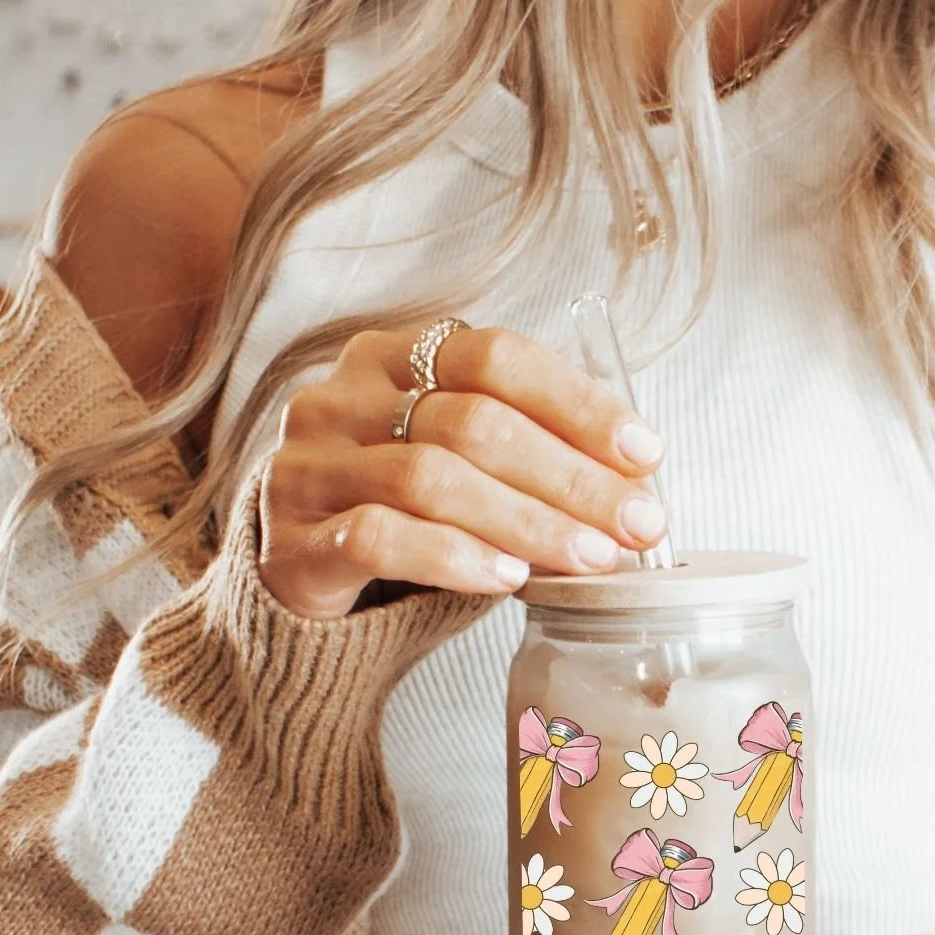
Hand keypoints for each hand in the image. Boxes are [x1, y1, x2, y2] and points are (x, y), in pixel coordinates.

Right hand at [259, 324, 668, 618]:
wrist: (295, 575)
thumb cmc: (402, 511)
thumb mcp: (461, 462)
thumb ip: (530, 455)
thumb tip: (636, 484)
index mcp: (392, 357)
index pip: (495, 356)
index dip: (577, 402)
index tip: (645, 452)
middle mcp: (342, 397)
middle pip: (472, 421)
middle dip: (570, 476)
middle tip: (636, 522)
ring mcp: (309, 465)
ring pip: (431, 479)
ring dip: (527, 521)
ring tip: (589, 557)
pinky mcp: (289, 540)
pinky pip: (379, 537)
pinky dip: (454, 556)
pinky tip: (507, 577)